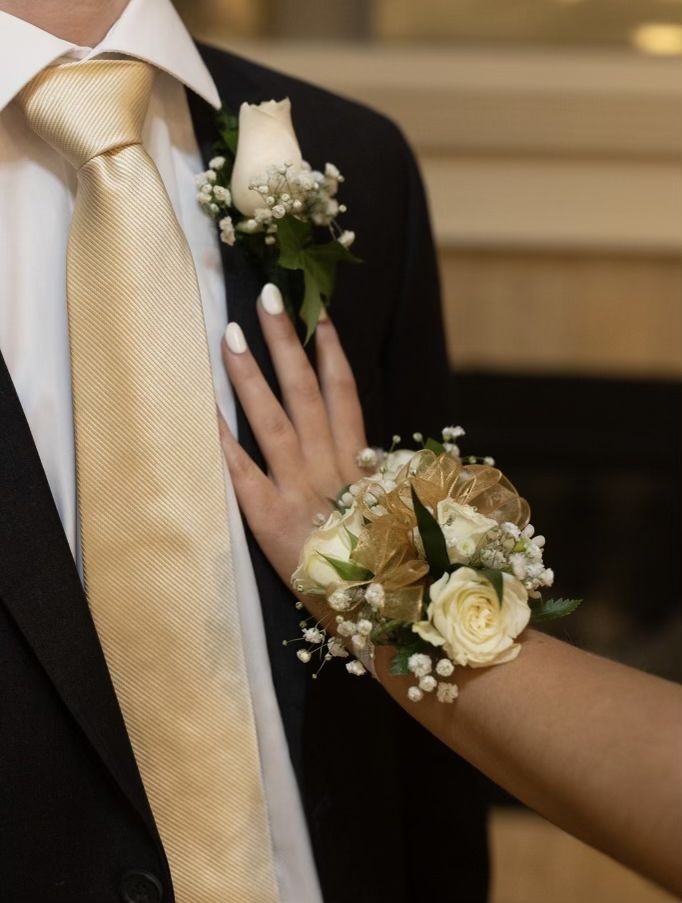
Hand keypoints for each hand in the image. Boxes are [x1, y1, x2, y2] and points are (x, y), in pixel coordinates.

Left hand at [218, 285, 367, 612]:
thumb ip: (383, 480)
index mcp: (360, 464)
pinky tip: (201, 406)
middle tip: (267, 296)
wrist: (379, 617)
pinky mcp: (268, 519)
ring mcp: (297, 490)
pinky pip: (242, 471)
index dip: (331, 351)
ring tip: (230, 334)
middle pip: (307, 391)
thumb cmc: (389, 568)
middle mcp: (329, 467)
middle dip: (286, 341)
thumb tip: (373, 453)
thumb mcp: (398, 516)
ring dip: (252, 373)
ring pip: (273, 419)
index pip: (345, 394)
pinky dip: (222, 438)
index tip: (317, 314)